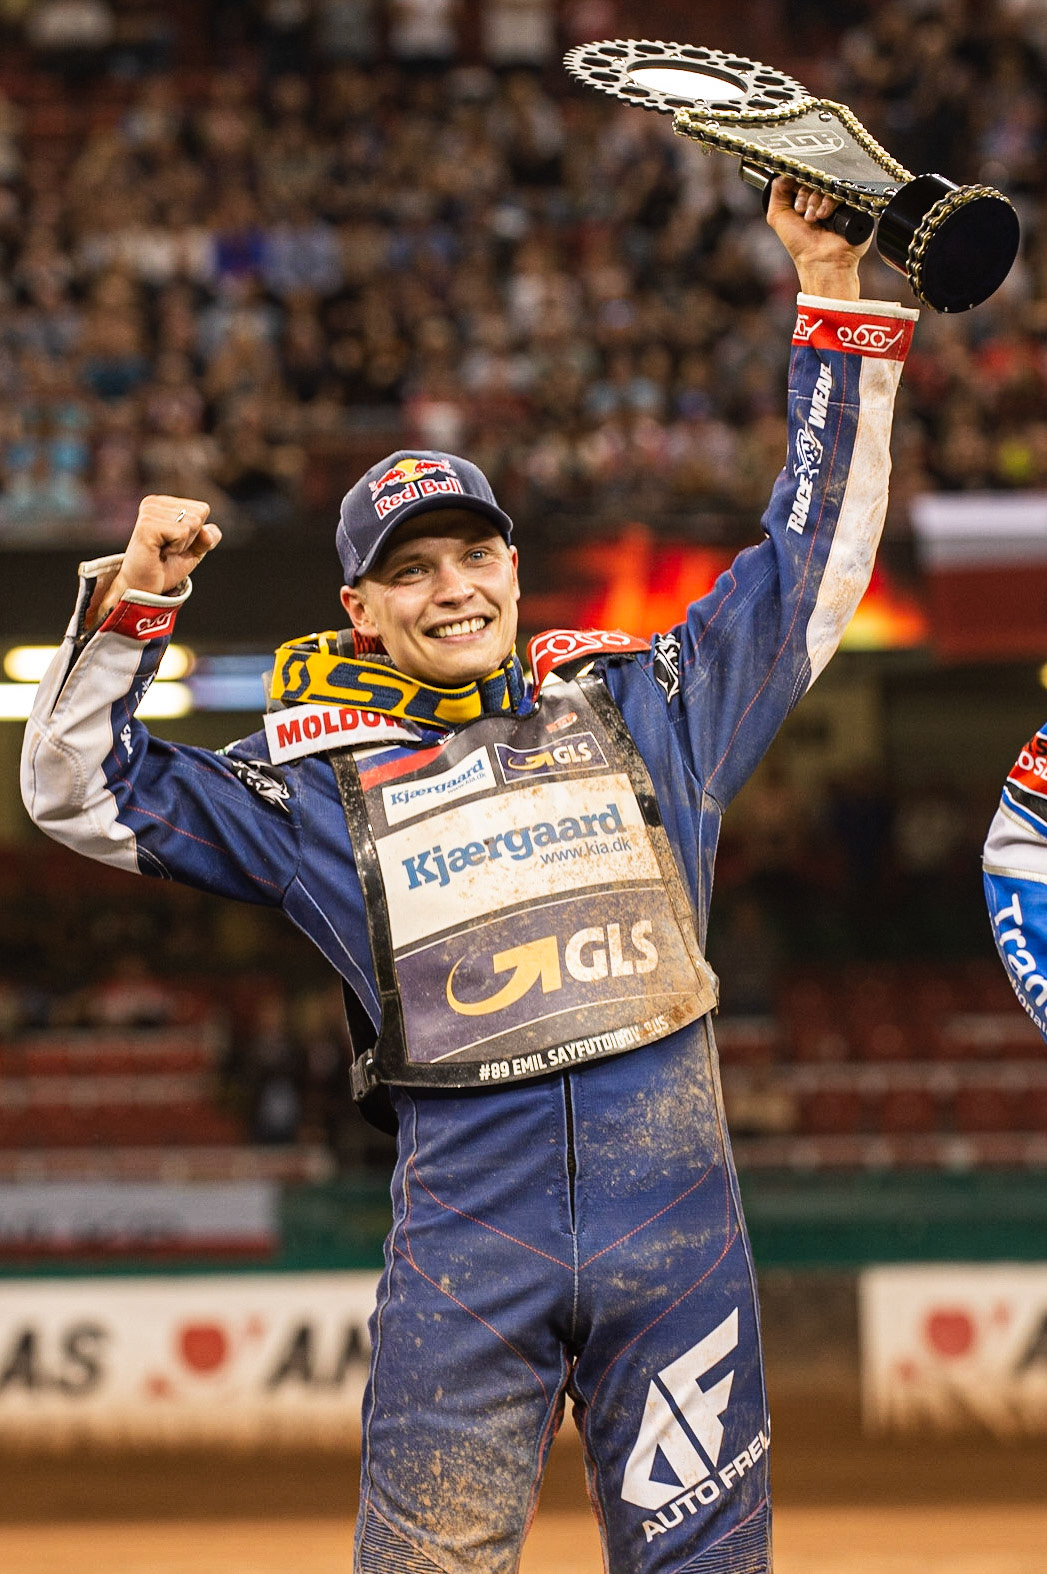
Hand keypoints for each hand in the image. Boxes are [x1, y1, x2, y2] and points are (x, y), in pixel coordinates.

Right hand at [89, 495, 220, 626]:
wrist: (144, 588)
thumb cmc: (166, 567)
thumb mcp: (194, 550)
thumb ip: (208, 537)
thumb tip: (207, 532)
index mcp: (164, 503)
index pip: (202, 509)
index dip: (197, 533)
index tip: (175, 543)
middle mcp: (154, 503)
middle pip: (199, 514)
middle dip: (191, 539)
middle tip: (168, 549)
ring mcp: (149, 512)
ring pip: (192, 523)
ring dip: (182, 545)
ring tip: (163, 550)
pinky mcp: (147, 525)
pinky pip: (182, 533)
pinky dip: (176, 548)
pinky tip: (159, 552)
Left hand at [766, 176, 871, 300]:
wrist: (820, 261)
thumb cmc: (799, 244)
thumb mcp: (778, 216)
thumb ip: (777, 191)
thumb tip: (784, 171)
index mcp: (809, 198)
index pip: (804, 177)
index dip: (798, 188)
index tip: (796, 208)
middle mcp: (825, 198)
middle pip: (817, 178)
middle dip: (806, 195)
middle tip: (804, 214)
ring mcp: (840, 200)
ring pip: (829, 183)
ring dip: (816, 200)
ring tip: (813, 219)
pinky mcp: (853, 204)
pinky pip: (843, 190)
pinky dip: (830, 202)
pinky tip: (824, 216)